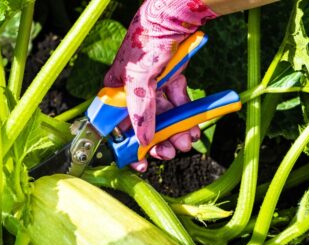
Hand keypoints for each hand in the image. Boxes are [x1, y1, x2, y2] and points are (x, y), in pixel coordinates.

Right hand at [104, 0, 217, 171]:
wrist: (176, 17)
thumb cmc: (148, 41)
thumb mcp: (139, 80)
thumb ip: (140, 111)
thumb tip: (143, 140)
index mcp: (116, 90)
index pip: (117, 125)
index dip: (127, 145)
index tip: (139, 163)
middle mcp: (133, 90)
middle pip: (144, 126)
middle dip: (157, 143)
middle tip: (169, 154)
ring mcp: (154, 87)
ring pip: (164, 119)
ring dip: (175, 133)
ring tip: (186, 142)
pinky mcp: (172, 81)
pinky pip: (179, 106)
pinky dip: (186, 118)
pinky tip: (193, 129)